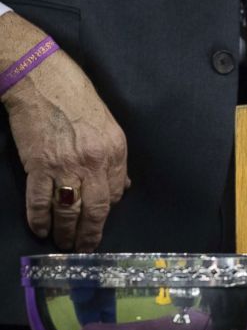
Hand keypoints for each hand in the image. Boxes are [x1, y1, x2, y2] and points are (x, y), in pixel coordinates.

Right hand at [0, 13, 128, 251]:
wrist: (41, 80)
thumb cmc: (77, 100)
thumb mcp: (109, 127)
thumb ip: (116, 158)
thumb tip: (123, 187)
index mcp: (115, 151)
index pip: (116, 193)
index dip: (108, 210)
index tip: (100, 220)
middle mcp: (94, 162)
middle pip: (97, 209)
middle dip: (91, 233)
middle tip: (86, 248)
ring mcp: (66, 166)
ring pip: (69, 210)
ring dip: (67, 232)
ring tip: (64, 244)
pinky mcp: (39, 165)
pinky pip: (40, 201)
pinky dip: (40, 219)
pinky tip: (41, 229)